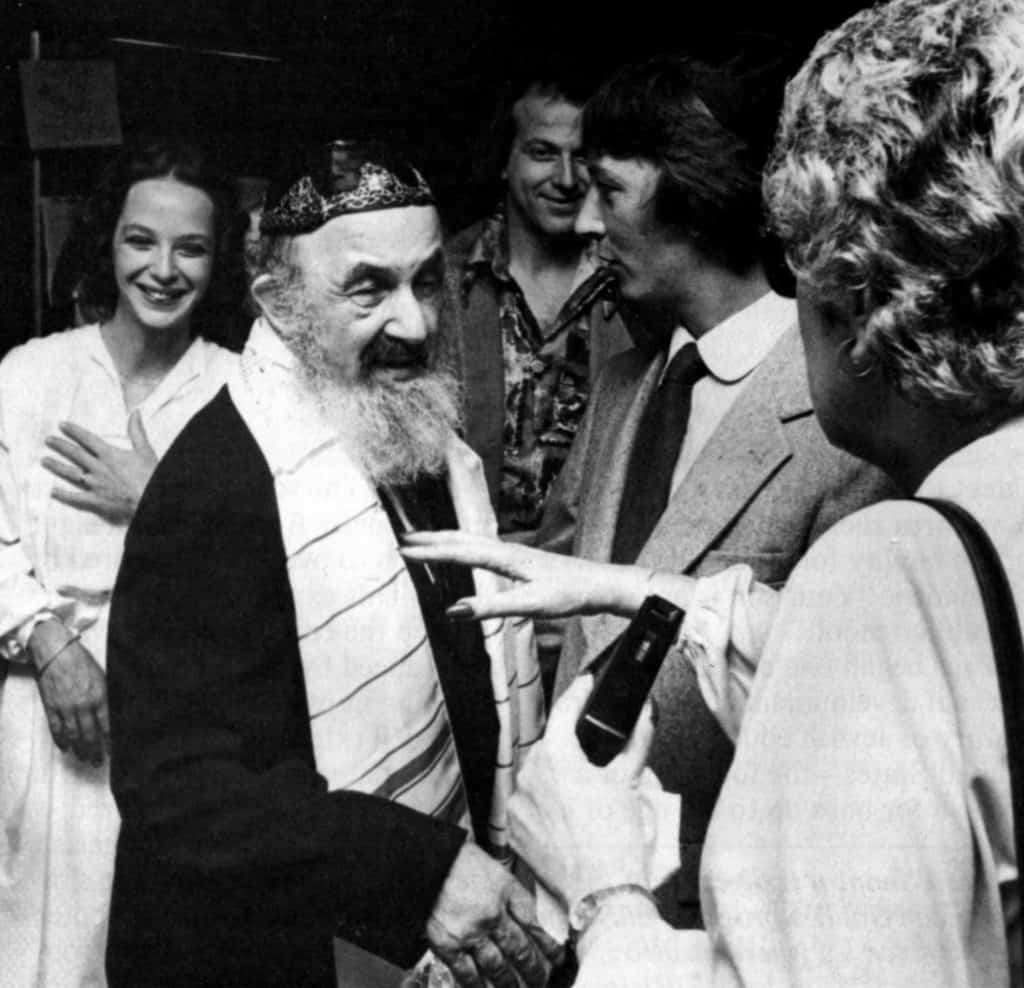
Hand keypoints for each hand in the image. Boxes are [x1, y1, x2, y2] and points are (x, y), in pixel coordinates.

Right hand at [28, 619, 108, 764]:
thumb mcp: (103, 676)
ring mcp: (65, 707)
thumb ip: (107, 695)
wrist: (56, 651)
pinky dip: (61, 740)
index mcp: (100, 696)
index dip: (109, 741)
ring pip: (73, 735)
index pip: (107, 725)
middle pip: (90, 735)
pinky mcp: (50, 706)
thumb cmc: (82, 661)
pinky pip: (56, 729)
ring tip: (84, 759)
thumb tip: (115, 712)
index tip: (113, 752)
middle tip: (98, 762)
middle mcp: (83, 704)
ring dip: (79, 749)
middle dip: (95, 751)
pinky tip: (66, 748)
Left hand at [42, 411, 157, 524]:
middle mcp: (98, 467)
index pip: (87, 439)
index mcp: (110, 454)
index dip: (74, 431)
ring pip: (71, 473)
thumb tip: (135, 413)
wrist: (151, 499)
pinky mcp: (96, 500)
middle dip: (60, 445)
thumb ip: (137, 431)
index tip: (61, 425)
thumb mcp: (145, 450)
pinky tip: (50, 490)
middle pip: (75, 454)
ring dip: (56, 466)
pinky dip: (62, 494)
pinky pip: (75, 496)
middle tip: (47, 440)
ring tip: (44, 460)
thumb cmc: (151, 475)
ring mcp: (95, 484)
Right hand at [399, 531, 650, 619]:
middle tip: (400, 539)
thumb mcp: (530, 605)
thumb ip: (491, 608)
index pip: (458, 552)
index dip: (428, 552)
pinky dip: (461, 547)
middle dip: (430, 539)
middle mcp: (505, 549)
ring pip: (470, 541)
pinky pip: (480, 549)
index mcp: (504, 557)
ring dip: (444, 540)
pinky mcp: (519, 560)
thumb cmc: (569, 594)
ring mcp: (512, 552)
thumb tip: (453, 610)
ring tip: (421, 541)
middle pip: (460, 539)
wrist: (600, 584)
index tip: (401, 550)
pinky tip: (462, 554)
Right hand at [427, 842, 563, 986]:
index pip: (533, 924)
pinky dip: (478, 985)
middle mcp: (492, 914)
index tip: (558, 958)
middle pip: (520, 950)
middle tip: (541, 982)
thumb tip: (526, 918)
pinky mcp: (448, 945)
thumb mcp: (493, 868)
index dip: (548, 945)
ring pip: (498, 967)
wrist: (425, 862)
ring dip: (510, 983)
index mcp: (505, 891)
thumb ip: (510, 894)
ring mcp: (471, 932)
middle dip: (534, 970)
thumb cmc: (457, 860)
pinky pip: (468, 973)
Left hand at [509, 676, 655, 908]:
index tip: (588, 683)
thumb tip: (648, 711)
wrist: (602, 893)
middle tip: (595, 758)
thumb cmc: (616, 840)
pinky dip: (544, 805)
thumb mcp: (629, 781)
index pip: (564, 710)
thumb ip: (638, 738)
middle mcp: (528, 775)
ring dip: (556, 778)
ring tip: (583, 795)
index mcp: (555, 757)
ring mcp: (517, 804)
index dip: (579, 692)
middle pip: (551, 745)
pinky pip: (528, 804)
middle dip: (571, 746)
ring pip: (538, 776)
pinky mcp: (513, 829)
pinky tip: (567, 818)